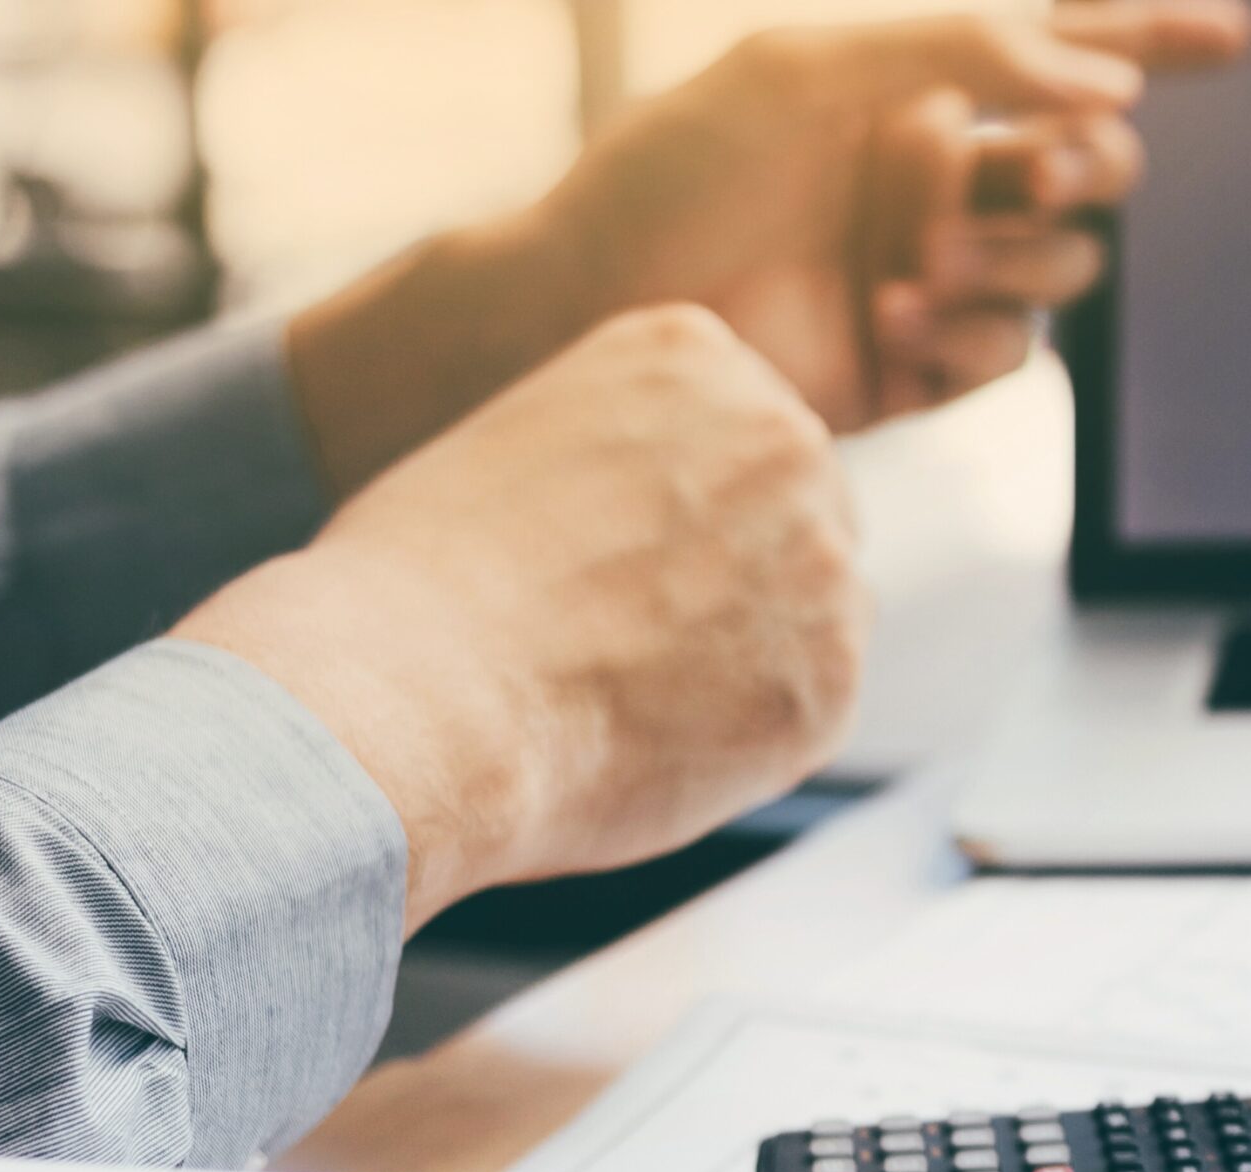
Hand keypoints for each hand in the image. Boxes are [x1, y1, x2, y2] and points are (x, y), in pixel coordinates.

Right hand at [180, 306, 866, 931]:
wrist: (418, 698)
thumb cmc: (421, 586)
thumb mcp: (521, 445)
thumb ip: (630, 458)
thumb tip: (677, 521)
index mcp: (695, 355)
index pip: (742, 436)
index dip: (683, 517)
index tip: (617, 560)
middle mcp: (785, 436)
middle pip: (801, 515)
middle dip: (740, 576)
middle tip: (635, 636)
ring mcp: (824, 560)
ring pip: (817, 614)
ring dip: (754, 654)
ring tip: (635, 689)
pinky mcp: (832, 676)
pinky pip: (813, 707)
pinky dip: (755, 734)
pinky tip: (663, 736)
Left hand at [286, 3, 1250, 494]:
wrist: (602, 313)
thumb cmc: (678, 170)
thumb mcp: (812, 65)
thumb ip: (966, 47)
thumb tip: (1106, 91)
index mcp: (920, 84)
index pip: (1065, 50)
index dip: (1154, 40)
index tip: (1237, 35)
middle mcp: (943, 176)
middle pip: (1098, 164)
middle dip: (1082, 163)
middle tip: (1027, 164)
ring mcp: (941, 273)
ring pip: (1066, 263)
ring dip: (1010, 255)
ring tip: (914, 263)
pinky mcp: (925, 366)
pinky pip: (1015, 350)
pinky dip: (972, 332)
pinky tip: (894, 322)